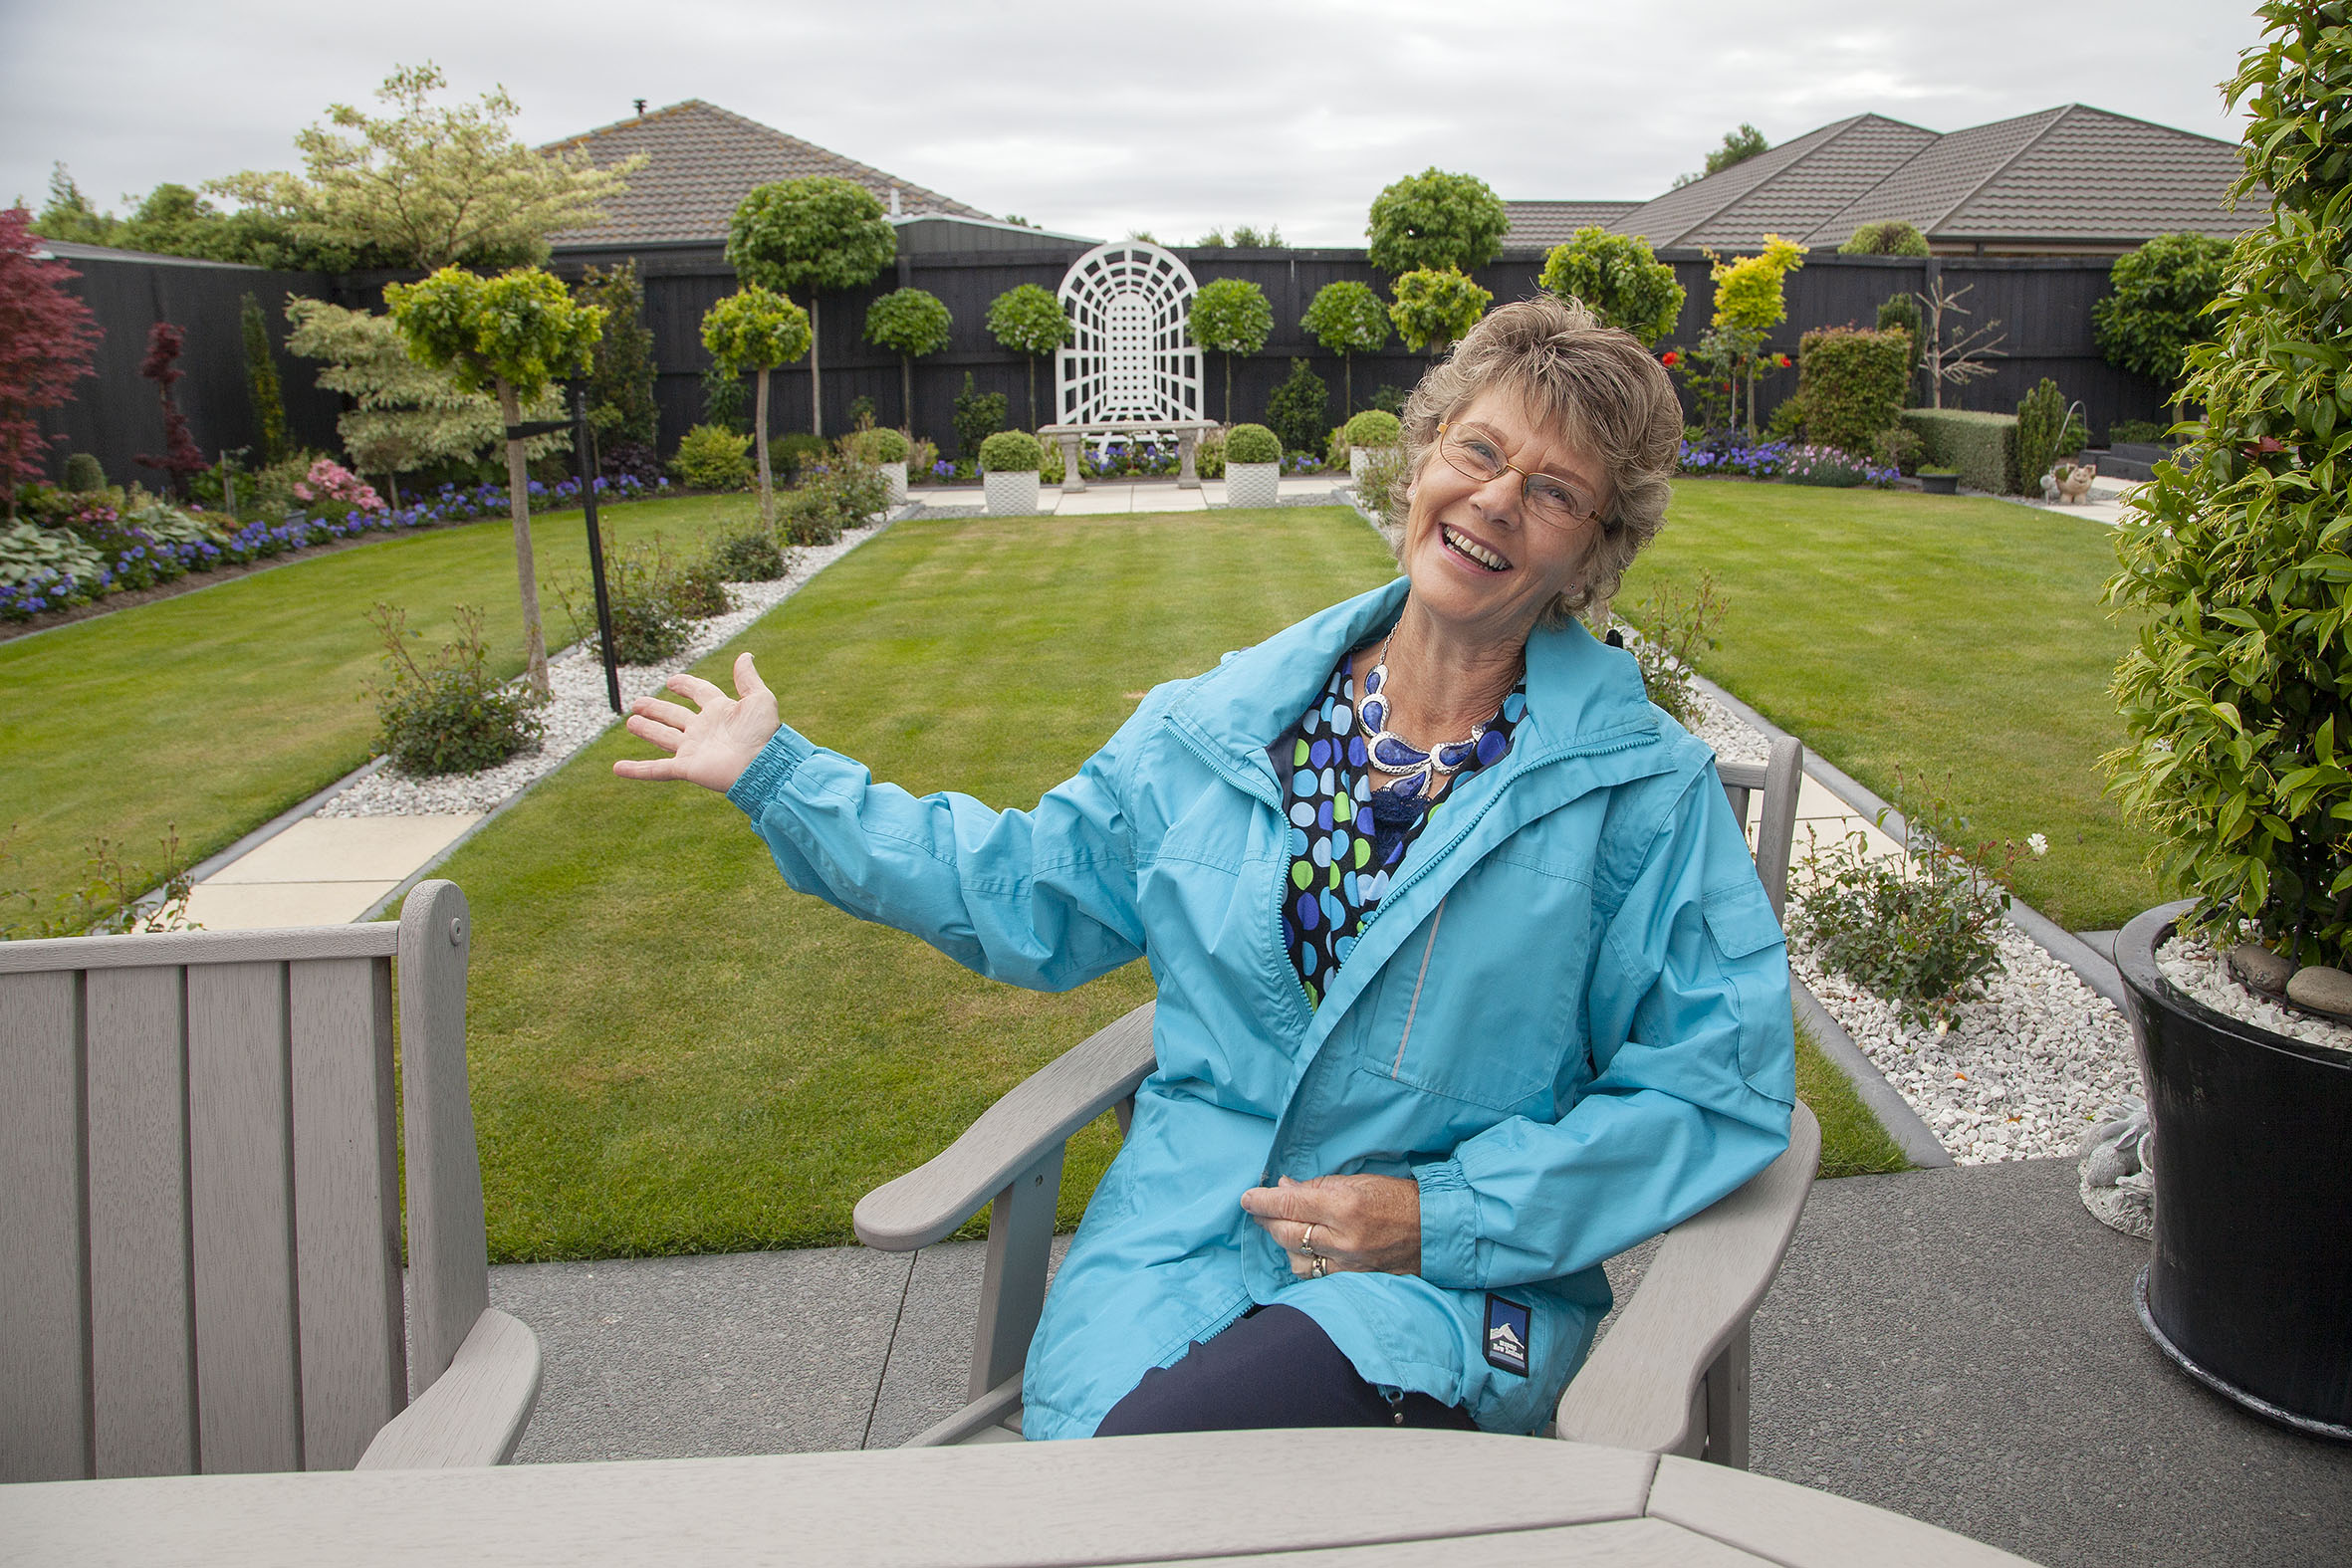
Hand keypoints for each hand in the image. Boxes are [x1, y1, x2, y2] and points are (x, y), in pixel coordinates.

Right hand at [612, 652, 780, 793]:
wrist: (763, 764)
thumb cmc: (764, 733)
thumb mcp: (760, 699)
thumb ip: (748, 679)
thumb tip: (745, 655)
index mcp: (720, 710)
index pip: (699, 693)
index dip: (686, 685)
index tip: (672, 681)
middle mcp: (704, 729)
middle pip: (675, 716)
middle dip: (656, 709)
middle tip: (637, 703)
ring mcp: (693, 749)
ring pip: (663, 738)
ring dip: (647, 730)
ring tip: (631, 722)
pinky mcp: (686, 768)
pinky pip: (656, 769)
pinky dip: (636, 770)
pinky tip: (617, 768)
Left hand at [1239, 1174, 1421, 1277]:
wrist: (1433, 1229)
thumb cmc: (1396, 1198)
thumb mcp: (1357, 1181)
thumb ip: (1316, 1188)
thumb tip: (1283, 1188)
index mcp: (1345, 1206)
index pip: (1290, 1204)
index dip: (1262, 1201)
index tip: (1246, 1198)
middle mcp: (1344, 1239)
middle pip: (1287, 1233)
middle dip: (1267, 1220)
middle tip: (1258, 1210)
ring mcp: (1348, 1264)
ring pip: (1296, 1259)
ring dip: (1283, 1243)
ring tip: (1283, 1228)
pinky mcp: (1353, 1279)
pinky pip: (1315, 1275)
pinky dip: (1303, 1261)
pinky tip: (1302, 1250)